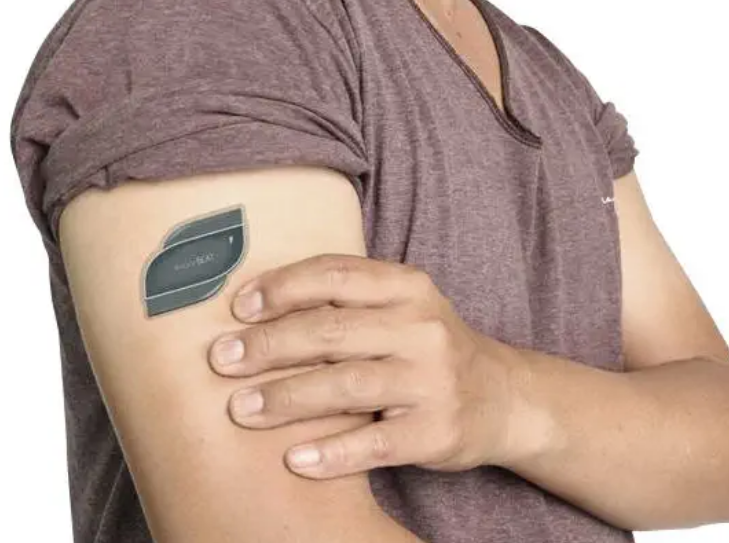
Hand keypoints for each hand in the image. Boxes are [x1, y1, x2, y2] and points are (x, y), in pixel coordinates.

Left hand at [207, 253, 519, 478]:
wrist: (501, 397)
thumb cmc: (430, 347)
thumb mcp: (403, 308)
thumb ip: (348, 301)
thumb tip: (258, 304)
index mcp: (409, 287)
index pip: (336, 275)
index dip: (282, 288)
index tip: (240, 307)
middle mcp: (423, 328)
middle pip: (332, 331)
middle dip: (269, 346)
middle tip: (222, 360)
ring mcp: (432, 380)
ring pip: (347, 385)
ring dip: (286, 398)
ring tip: (241, 409)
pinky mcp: (436, 430)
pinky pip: (375, 442)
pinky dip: (332, 452)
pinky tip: (295, 458)